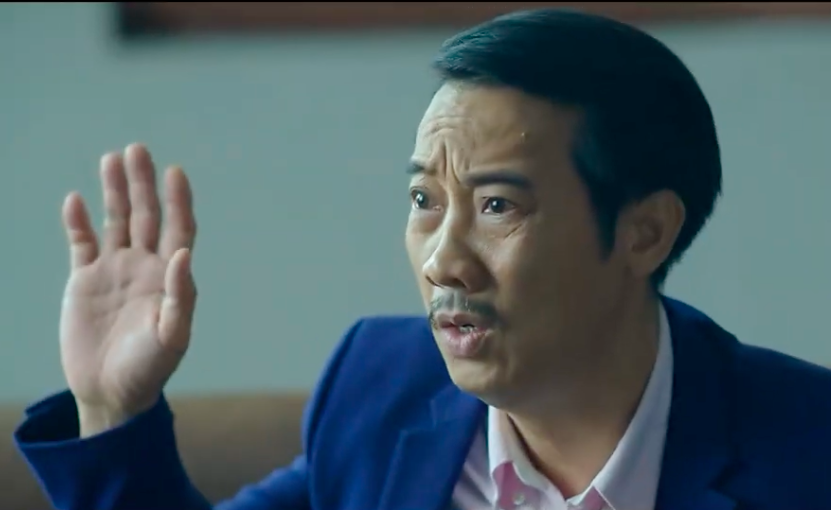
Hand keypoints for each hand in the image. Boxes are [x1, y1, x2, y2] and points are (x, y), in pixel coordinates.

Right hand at [59, 144, 196, 436]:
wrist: (111, 393)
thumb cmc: (150, 368)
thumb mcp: (172, 336)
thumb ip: (180, 296)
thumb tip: (184, 254)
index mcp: (170, 277)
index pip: (178, 229)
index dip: (178, 201)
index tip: (175, 172)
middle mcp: (144, 267)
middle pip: (146, 216)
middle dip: (143, 184)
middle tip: (137, 149)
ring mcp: (114, 271)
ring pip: (116, 221)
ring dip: (115, 192)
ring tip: (112, 159)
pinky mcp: (85, 281)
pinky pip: (81, 243)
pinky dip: (78, 223)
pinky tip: (75, 200)